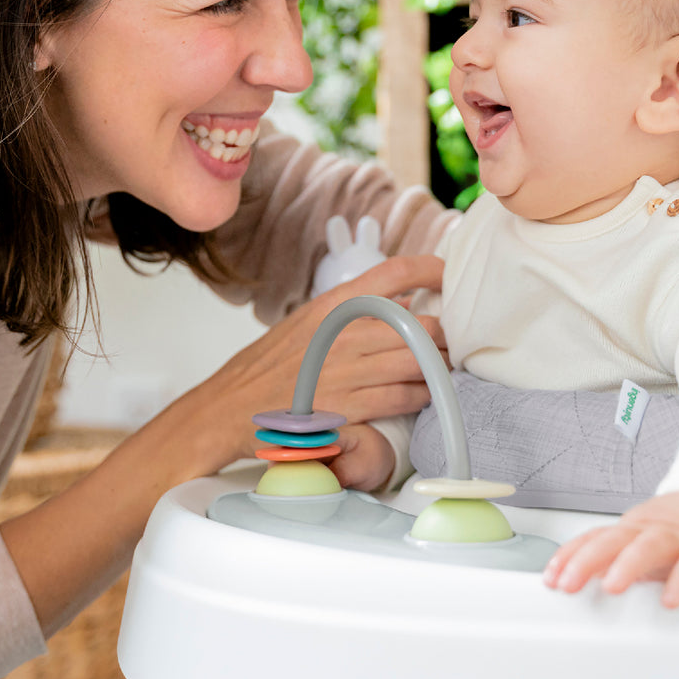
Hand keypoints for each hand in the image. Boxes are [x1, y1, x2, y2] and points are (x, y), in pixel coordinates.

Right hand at [162, 255, 445, 480]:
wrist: (227, 410)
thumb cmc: (269, 368)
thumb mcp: (307, 324)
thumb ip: (354, 311)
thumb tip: (406, 302)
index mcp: (332, 305)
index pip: (393, 272)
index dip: (430, 268)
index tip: (448, 274)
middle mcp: (342, 333)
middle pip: (419, 325)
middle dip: (444, 336)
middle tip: (451, 343)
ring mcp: (346, 370)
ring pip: (418, 362)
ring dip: (438, 368)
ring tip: (443, 370)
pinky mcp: (347, 407)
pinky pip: (403, 398)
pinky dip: (422, 396)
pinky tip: (425, 396)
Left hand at [542, 488, 678, 607]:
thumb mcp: (644, 544)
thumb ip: (614, 560)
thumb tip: (577, 581)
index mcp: (631, 530)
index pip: (593, 539)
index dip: (569, 557)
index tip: (550, 579)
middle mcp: (650, 530)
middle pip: (613, 540)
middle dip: (586, 561)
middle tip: (567, 585)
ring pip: (650, 546)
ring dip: (627, 565)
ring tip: (611, 587)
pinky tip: (670, 599)